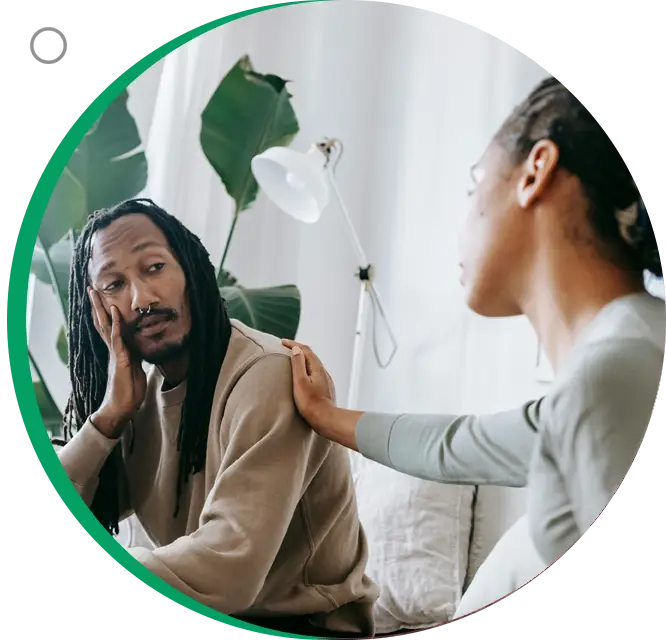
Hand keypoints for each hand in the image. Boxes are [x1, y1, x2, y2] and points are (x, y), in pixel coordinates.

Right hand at [88, 288, 146, 438]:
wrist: (122, 408)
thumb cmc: (129, 391)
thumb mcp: (136, 369)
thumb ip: (135, 357)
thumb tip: (139, 349)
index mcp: (118, 350)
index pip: (110, 327)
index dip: (106, 313)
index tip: (101, 298)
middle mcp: (114, 349)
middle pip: (103, 323)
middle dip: (97, 306)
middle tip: (91, 288)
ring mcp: (115, 353)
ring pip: (106, 327)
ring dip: (101, 309)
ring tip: (96, 294)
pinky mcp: (120, 359)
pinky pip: (117, 339)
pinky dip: (115, 324)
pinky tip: (113, 312)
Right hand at [281, 339, 336, 428]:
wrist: (326, 420)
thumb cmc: (311, 403)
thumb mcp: (300, 382)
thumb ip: (298, 364)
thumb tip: (296, 349)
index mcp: (317, 368)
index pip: (305, 350)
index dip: (293, 344)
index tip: (282, 342)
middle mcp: (323, 372)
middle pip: (310, 356)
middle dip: (298, 350)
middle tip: (286, 348)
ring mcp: (326, 381)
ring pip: (313, 365)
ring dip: (303, 360)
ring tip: (292, 360)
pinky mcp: (325, 389)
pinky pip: (315, 374)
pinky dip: (306, 370)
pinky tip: (303, 376)